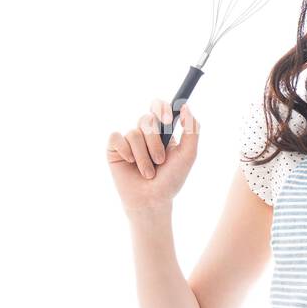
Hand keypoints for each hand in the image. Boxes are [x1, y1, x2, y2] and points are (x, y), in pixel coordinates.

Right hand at [106, 99, 199, 215]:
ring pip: (134, 133)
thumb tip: (185, 106)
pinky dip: (125, 151)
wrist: (152, 200)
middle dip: (155, 142)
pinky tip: (130, 164)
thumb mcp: (188, 155)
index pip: (159, 107)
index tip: (167, 120)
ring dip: (144, 156)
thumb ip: (192, 130)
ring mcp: (129, 140)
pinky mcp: (114, 148)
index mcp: (163, 131)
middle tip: (161, 160)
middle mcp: (145, 133)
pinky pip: (116, 138)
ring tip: (148, 173)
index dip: (161, 108)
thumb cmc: (170, 180)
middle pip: (147, 119)